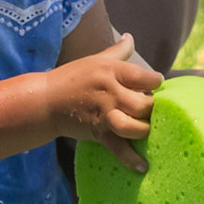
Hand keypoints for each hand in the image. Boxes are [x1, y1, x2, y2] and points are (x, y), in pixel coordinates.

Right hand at [45, 33, 160, 171]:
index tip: (156, 86)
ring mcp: (104, 113)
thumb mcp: (97, 59)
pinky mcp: (98, 132)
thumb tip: (130, 37)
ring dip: (145, 131)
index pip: (147, 78)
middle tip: (152, 111)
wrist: (46, 100)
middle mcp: (111, 91)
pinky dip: (131, 159)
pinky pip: (118, 147)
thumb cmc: (74, 77)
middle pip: (145, 104)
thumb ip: (118, 51)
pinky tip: (143, 166)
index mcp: (113, 71)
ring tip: (148, 131)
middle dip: (153, 110)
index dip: (156, 83)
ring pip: (135, 126)